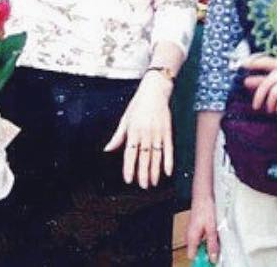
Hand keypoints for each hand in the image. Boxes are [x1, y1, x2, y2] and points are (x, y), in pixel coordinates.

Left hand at [104, 73, 173, 187]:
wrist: (155, 89)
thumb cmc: (139, 104)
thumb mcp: (125, 119)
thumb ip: (117, 137)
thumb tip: (107, 149)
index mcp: (133, 130)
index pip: (130, 153)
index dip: (129, 167)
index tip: (128, 179)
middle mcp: (145, 133)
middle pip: (144, 156)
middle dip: (143, 173)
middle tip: (143, 186)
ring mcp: (158, 132)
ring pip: (156, 155)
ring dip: (155, 170)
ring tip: (153, 183)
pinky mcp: (168, 130)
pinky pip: (169, 148)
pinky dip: (169, 160)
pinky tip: (168, 171)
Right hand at [185, 195, 219, 262]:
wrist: (203, 194)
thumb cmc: (206, 208)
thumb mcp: (212, 228)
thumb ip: (212, 244)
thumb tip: (212, 258)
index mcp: (191, 237)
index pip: (192, 256)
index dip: (201, 260)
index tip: (210, 261)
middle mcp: (189, 235)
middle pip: (196, 251)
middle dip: (206, 253)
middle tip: (216, 252)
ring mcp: (191, 231)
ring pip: (198, 244)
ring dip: (207, 245)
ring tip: (217, 242)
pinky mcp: (195, 227)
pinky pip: (199, 238)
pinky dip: (206, 239)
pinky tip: (214, 235)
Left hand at [242, 55, 276, 113]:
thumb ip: (264, 79)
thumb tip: (245, 82)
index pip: (263, 61)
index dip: (252, 62)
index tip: (241, 64)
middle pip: (266, 82)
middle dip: (259, 96)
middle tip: (256, 106)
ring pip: (275, 91)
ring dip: (270, 103)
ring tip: (270, 110)